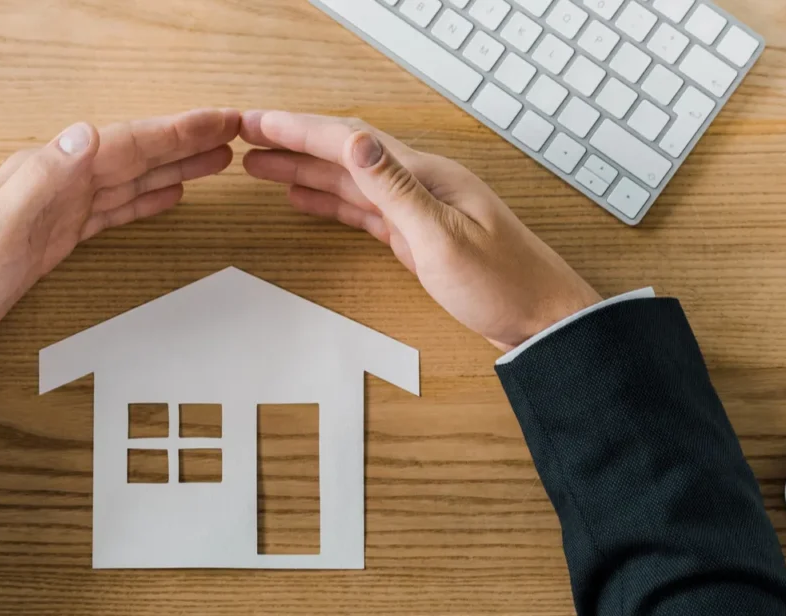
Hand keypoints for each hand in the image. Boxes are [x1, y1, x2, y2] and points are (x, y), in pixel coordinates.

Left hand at [0, 108, 241, 355]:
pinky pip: (114, 210)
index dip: (175, 131)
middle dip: (184, 142)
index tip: (219, 121)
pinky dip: (145, 200)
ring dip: (172, 168)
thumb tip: (87, 132)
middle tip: (233, 132)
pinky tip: (166, 197)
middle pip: (134, 155)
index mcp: (47, 173)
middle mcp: (56, 183)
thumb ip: (43, 178)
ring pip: (130, 179)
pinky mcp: (58, 238)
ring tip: (214, 161)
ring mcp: (58, 211)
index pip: (124, 143)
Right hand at [240, 111, 600, 350]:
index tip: (257, 124)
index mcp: (425, 176)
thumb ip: (396, 189)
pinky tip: (306, 199)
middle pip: (344, 153)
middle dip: (293, 143)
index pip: (350, 141)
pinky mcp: (417, 236)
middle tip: (245, 137)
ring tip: (260, 166)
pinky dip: (330, 201)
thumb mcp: (442, 238)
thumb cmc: (504, 285)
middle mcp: (419, 184)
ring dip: (304, 171)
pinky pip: (363, 209)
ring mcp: (418, 210)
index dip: (298, 130)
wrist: (541, 321)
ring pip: (349, 180)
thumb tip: (358, 142)